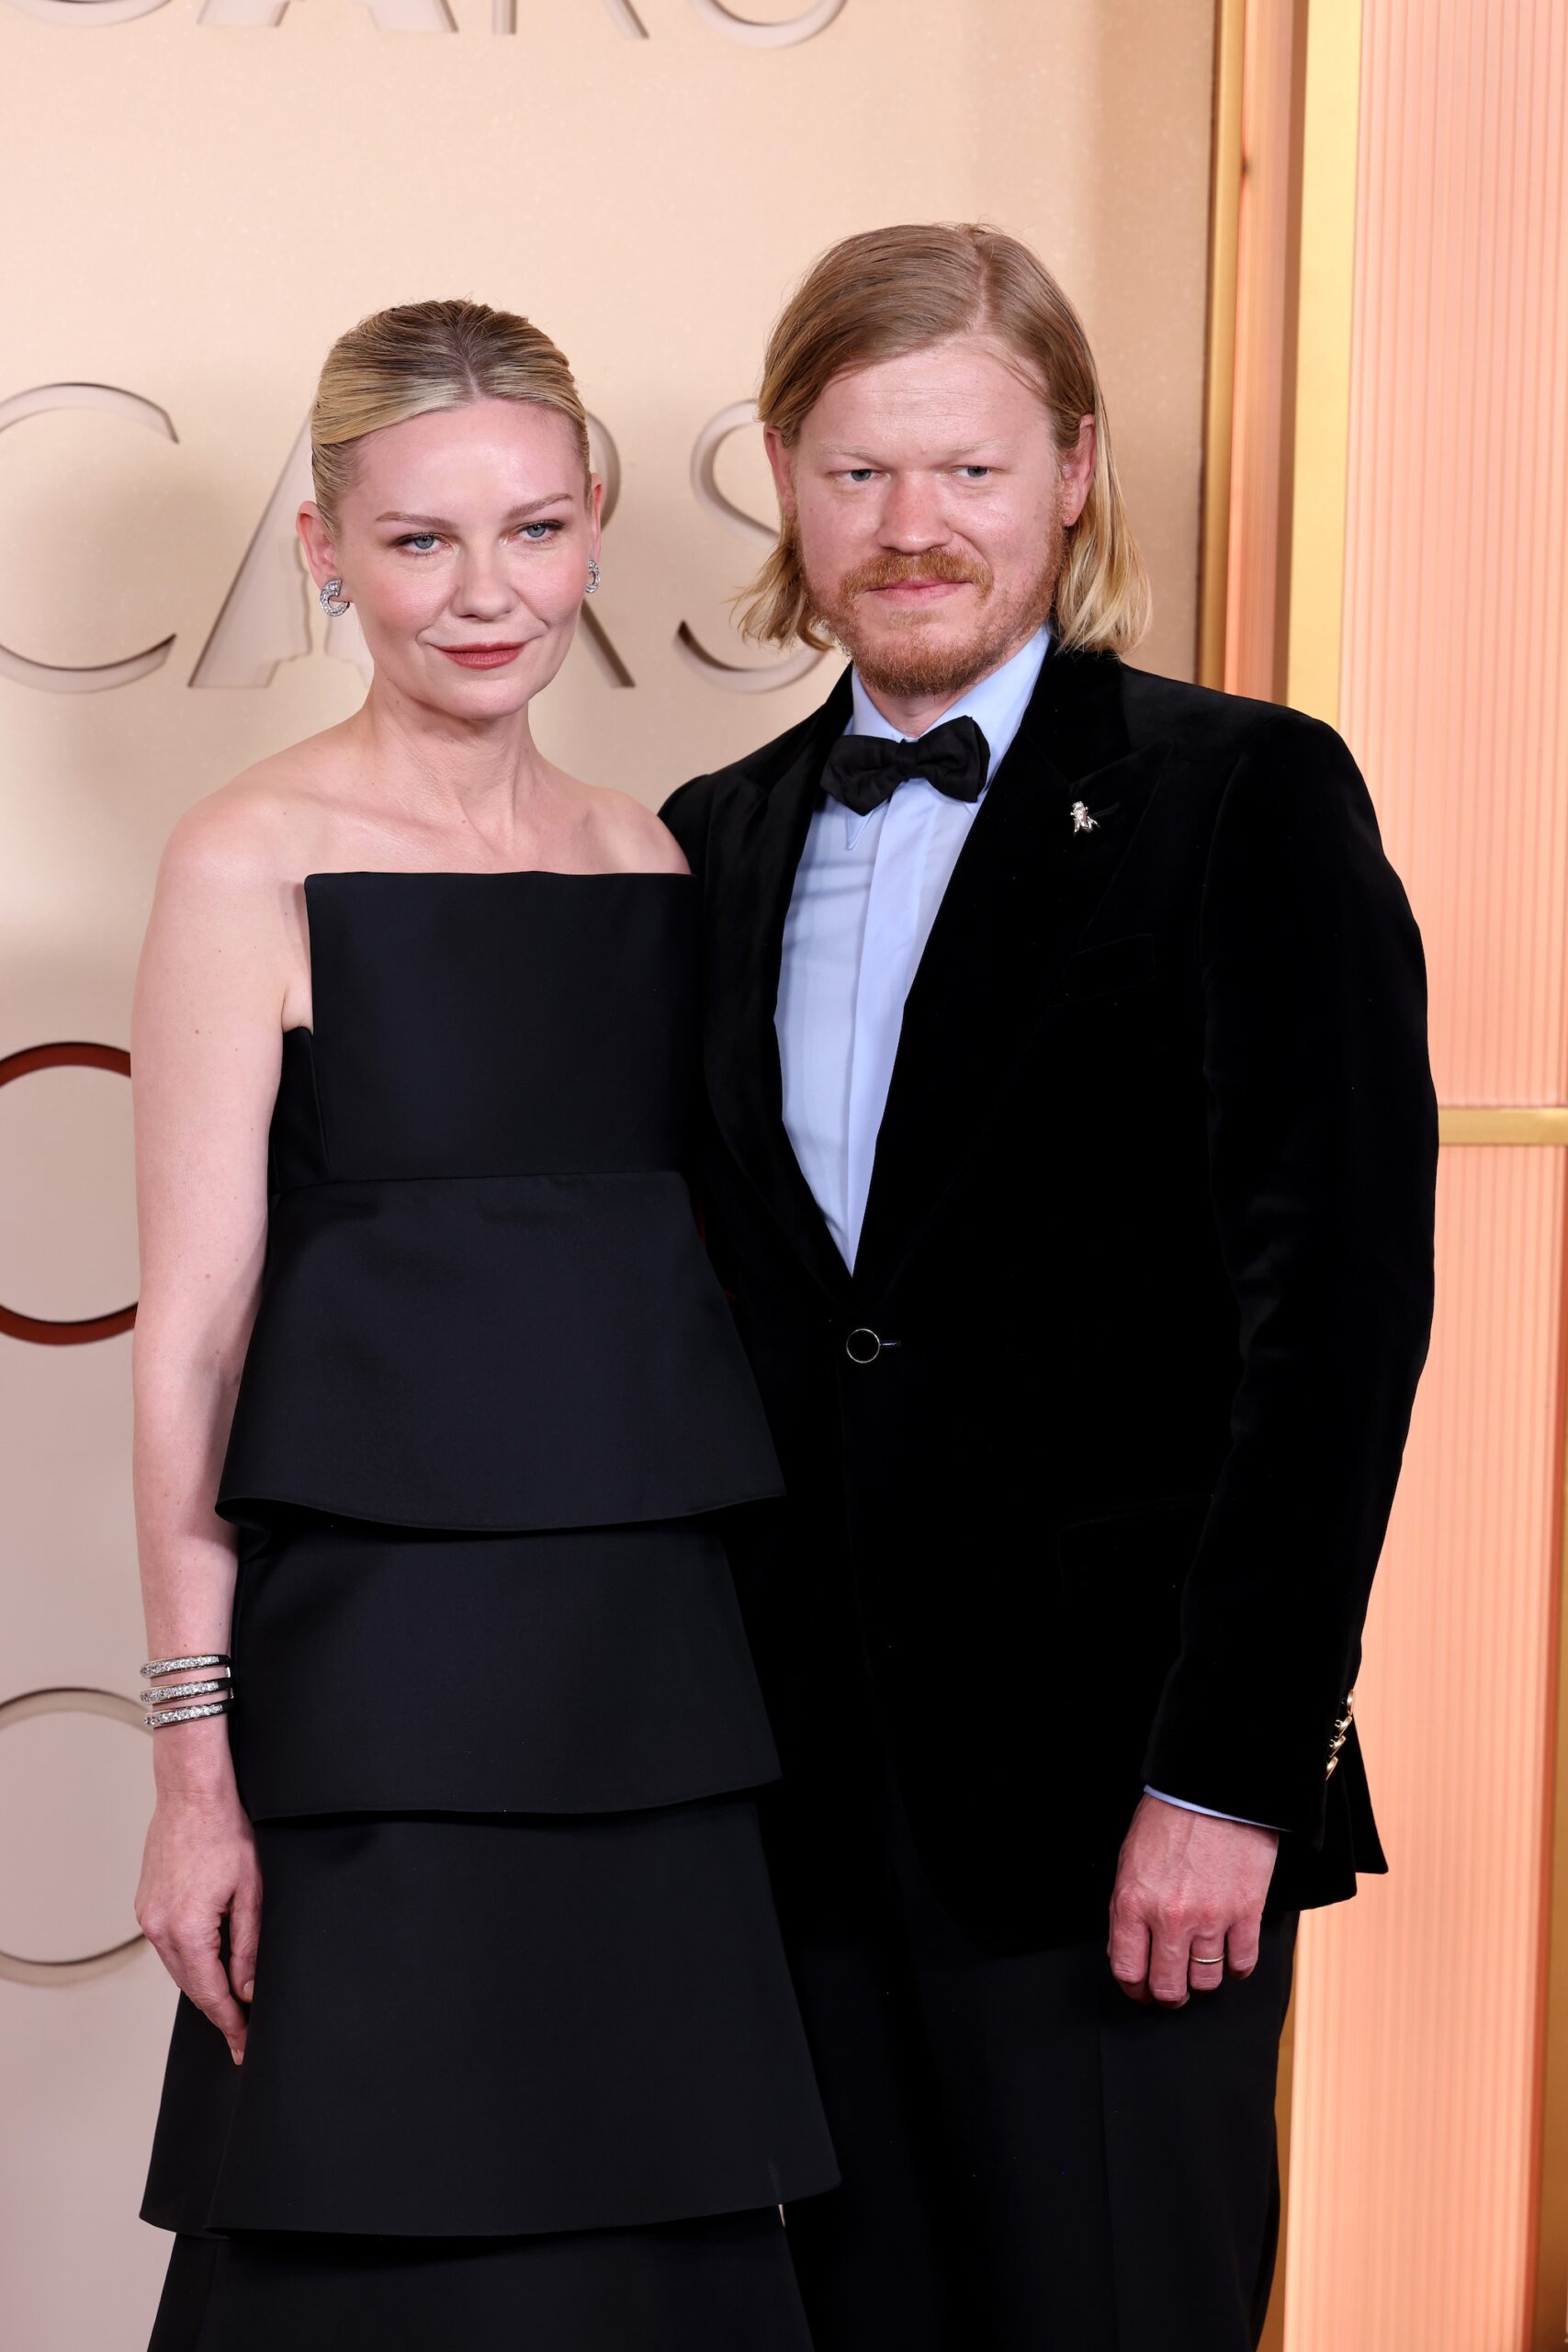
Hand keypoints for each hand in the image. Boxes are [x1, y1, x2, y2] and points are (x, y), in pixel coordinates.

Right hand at [136, 1786, 261, 2063]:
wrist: (192, 1795)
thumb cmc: (226, 1833)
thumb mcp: (252, 1892)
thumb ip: (249, 1946)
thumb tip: (246, 1989)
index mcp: (187, 1929)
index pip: (212, 1993)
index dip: (230, 2023)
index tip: (243, 2044)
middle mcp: (160, 1928)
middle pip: (191, 1987)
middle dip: (218, 2011)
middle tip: (240, 2033)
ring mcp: (148, 1917)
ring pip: (178, 1969)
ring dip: (202, 1987)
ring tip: (229, 2005)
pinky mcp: (146, 1906)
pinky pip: (169, 1947)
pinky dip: (188, 1962)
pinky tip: (207, 1965)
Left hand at [1107, 1794, 1278, 2008]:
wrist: (1214, 1789)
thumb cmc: (1170, 1818)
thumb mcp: (1130, 1860)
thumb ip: (1128, 1908)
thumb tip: (1130, 1948)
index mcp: (1133, 1902)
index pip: (1128, 1971)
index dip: (1135, 1990)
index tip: (1141, 1991)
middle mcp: (1169, 1917)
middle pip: (1168, 1987)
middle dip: (1168, 1995)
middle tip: (1173, 1989)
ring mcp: (1210, 1918)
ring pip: (1206, 1982)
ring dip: (1202, 1981)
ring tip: (1201, 1968)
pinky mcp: (1246, 1913)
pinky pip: (1241, 1965)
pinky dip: (1235, 1969)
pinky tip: (1230, 1958)